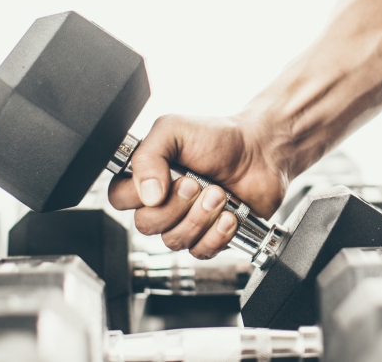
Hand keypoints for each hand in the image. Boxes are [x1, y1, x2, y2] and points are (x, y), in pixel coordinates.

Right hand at [108, 114, 286, 258]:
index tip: (169, 178)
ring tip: (220, 193)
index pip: (120, 199)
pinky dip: (217, 234)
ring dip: (201, 217)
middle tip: (198, 184)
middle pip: (146, 225)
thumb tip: (145, 194)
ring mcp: (186, 221)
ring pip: (174, 241)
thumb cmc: (219, 138)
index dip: (141, 195)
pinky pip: (200, 252)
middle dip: (177, 205)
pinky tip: (230, 215)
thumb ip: (148, 154)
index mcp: (148, 176)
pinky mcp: (210, 237)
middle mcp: (163, 201)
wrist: (262, 151)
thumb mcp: (175, 129)